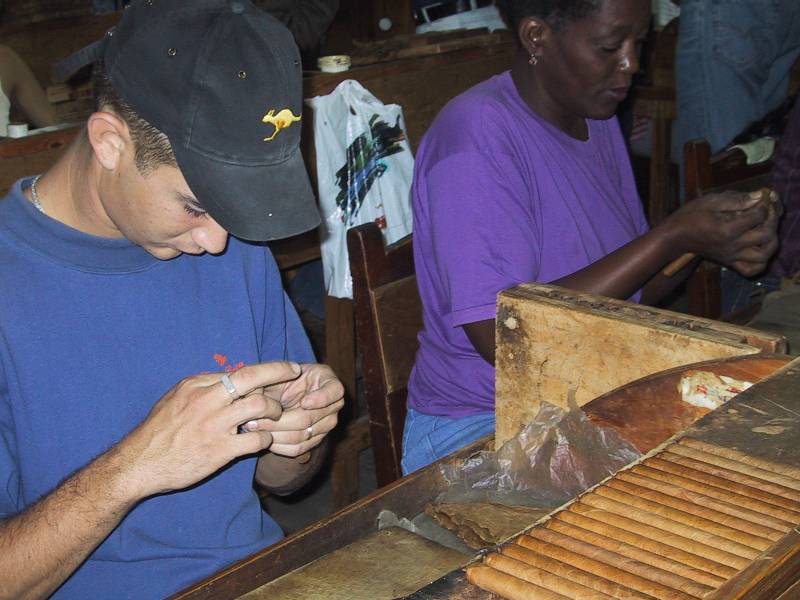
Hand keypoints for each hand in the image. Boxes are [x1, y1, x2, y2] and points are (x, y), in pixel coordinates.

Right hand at [122, 362, 301, 496]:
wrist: (140, 463)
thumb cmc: (159, 430)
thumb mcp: (176, 397)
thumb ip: (203, 386)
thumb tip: (228, 378)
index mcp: (197, 385)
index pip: (240, 372)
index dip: (268, 370)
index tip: (287, 368)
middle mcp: (207, 400)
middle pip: (252, 379)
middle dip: (280, 373)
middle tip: (295, 375)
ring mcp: (214, 425)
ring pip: (259, 406)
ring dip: (274, 410)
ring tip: (276, 416)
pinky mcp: (220, 450)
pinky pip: (256, 439)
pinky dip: (266, 438)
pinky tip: (265, 440)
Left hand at [245, 363, 344, 457]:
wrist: (289, 392)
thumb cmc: (285, 377)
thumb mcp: (281, 372)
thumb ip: (272, 377)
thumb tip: (256, 390)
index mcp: (330, 383)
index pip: (335, 391)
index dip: (321, 399)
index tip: (304, 402)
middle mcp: (334, 406)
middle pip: (309, 418)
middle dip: (280, 420)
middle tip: (256, 418)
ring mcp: (326, 425)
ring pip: (301, 436)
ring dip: (275, 434)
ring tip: (254, 427)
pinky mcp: (315, 441)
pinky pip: (297, 449)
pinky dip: (278, 445)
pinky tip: (263, 437)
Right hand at [667, 190, 779, 275]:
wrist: (674, 238)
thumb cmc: (690, 216)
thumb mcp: (709, 202)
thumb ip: (736, 199)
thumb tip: (759, 196)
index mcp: (727, 230)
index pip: (758, 216)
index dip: (764, 204)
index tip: (762, 198)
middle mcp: (732, 246)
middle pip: (766, 235)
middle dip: (772, 220)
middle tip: (767, 211)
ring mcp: (731, 256)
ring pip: (764, 255)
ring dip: (771, 242)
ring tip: (766, 229)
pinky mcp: (729, 263)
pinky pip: (751, 270)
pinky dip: (761, 262)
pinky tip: (759, 248)